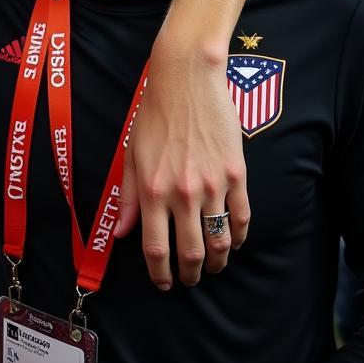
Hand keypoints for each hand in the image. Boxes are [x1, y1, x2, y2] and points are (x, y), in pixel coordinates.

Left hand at [118, 48, 245, 288]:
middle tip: (188, 280)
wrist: (186, 80)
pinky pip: (242, 215)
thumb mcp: (131, 154)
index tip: (162, 282)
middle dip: (189, 274)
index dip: (160, 272)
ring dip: (216, 261)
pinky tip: (233, 242)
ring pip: (219, 240)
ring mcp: (212, 184)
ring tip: (211, 266)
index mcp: (151, 190)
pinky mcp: (236, 173)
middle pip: (190, 252)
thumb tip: (121, 233)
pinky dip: (239, 235)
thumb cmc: (153, 114)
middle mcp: (182, 192)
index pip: (155, 247)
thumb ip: (127, 197)